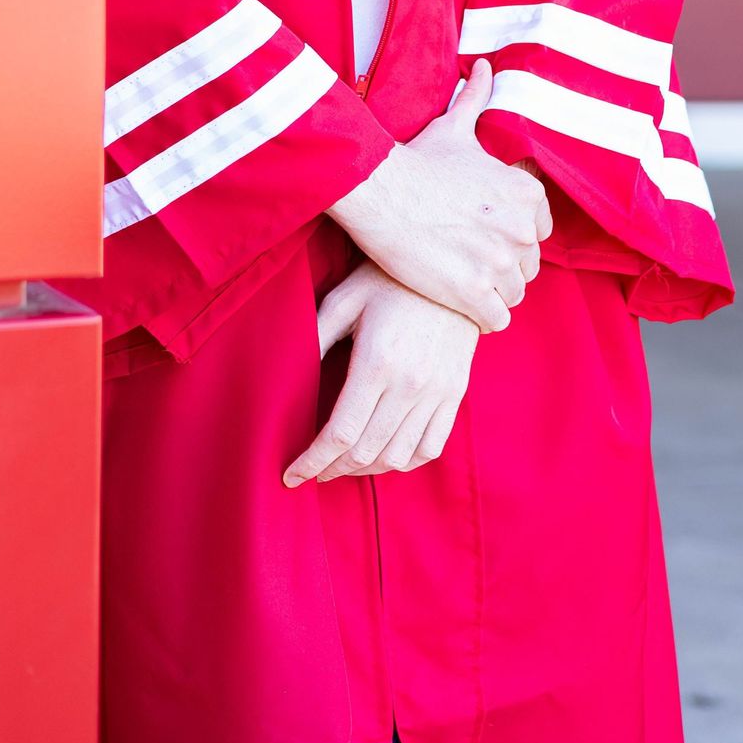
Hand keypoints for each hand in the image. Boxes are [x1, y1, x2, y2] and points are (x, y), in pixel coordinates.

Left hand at [283, 262, 477, 486]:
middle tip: (314, 470)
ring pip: (398, 457)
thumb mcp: (345, 298)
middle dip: (332, 469)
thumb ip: (316, 337)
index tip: (292, 475)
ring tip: (344, 463)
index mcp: (377, 362)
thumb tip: (286, 377)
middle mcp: (410, 384)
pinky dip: (405, 461)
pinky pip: (431, 447)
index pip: (340, 434)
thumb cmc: (389, 277)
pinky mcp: (455, 392)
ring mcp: (438, 391)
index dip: (312, 462)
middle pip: (365, 452)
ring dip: (366, 469)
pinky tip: (385, 455)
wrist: (453, 266)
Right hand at [328, 58, 551, 331]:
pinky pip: (497, 319)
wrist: (378, 191)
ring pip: (514, 294)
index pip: (539, 232)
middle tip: (469, 260)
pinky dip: (481, 317)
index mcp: (526, 193)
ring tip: (464, 282)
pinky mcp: (474, 294)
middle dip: (503, 266)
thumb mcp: (453, 129)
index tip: (484, 235)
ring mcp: (499, 263)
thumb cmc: (416, 160)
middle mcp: (521, 228)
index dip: (511, 236)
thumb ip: (477, 100)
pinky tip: (459, 303)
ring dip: (493, 293)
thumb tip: (486, 66)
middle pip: (528, 265)